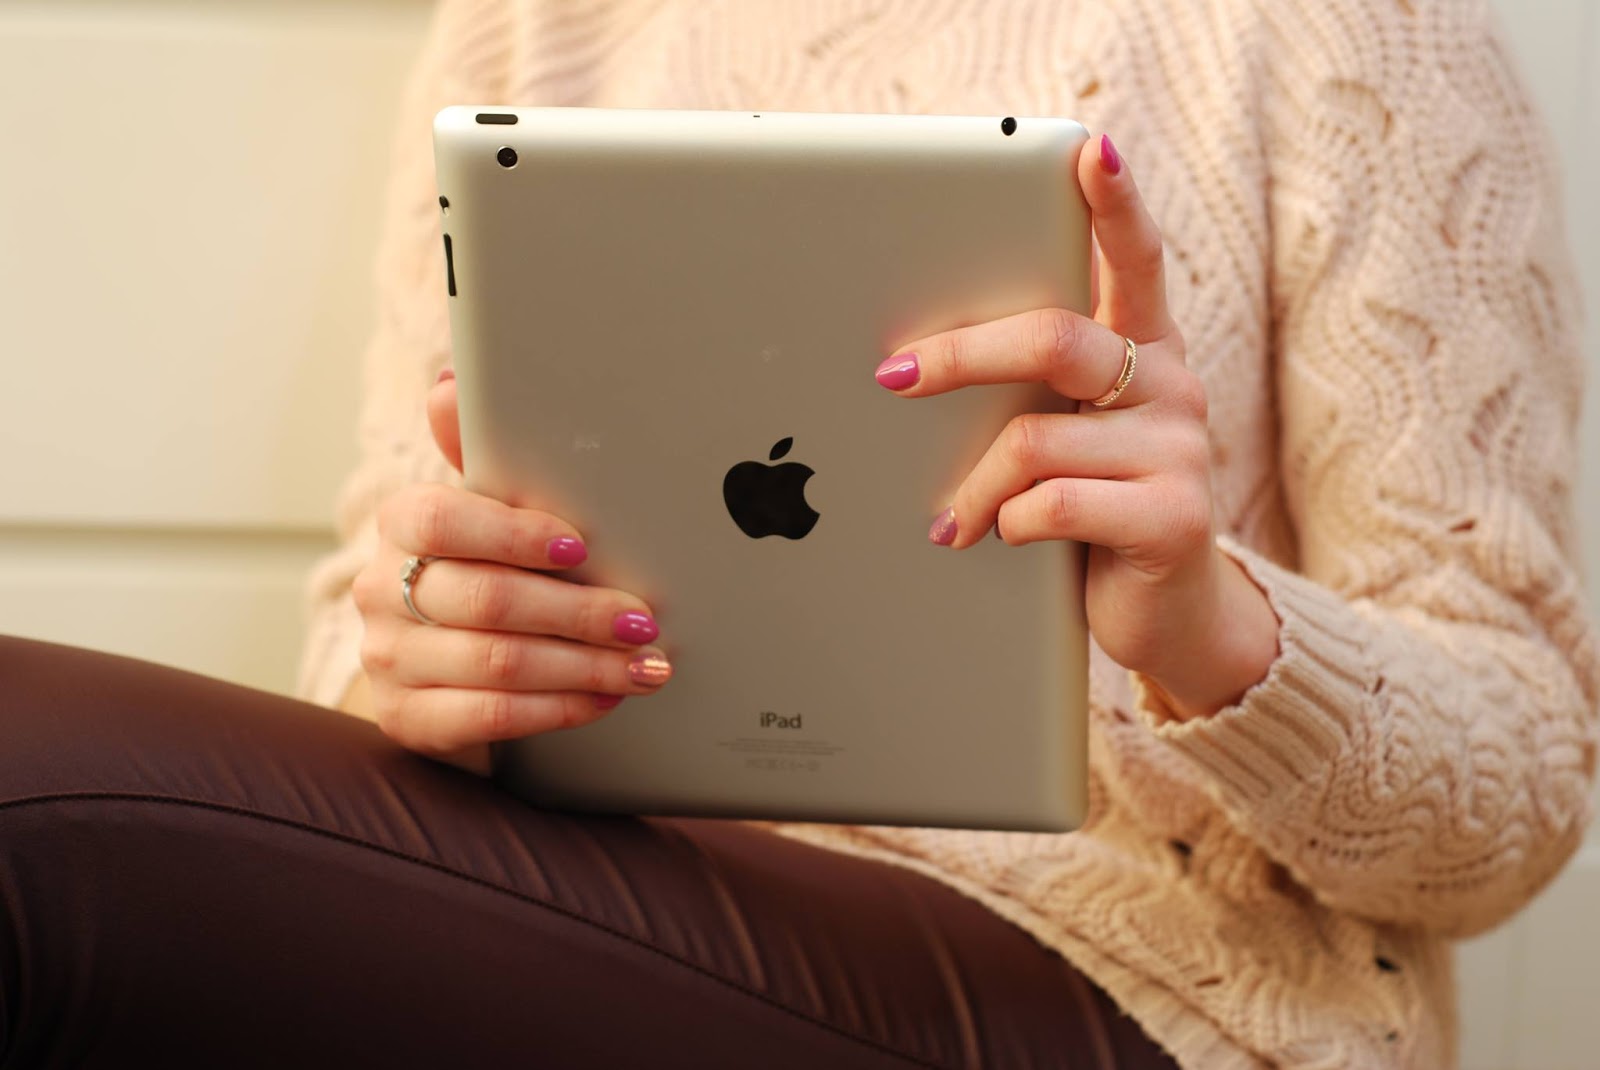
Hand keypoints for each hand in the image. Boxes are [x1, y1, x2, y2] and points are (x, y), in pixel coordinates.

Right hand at [350, 371, 672, 773]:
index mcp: (401, 523)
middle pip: (486, 600)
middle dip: (580, 612)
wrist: (444, 659)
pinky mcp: (404, 717)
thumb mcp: (491, 507)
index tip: (579, 547)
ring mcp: (387, 658)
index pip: (442, 521)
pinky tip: (604, 698)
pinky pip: (489, 717)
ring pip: (497, 664)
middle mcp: (381, 589)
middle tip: (643, 620)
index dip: (514, 534)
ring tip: (644, 665)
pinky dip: (558, 708)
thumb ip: (484, 454)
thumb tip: (455, 384)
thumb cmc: (485, 565)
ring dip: (585, 666)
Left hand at [873, 135, 1278, 720]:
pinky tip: (1003, 538)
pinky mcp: (1176, 517)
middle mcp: (1171, 385)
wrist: (1167, 617)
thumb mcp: (1066, 438)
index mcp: (1145, 351)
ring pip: (1034, 437)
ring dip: (972, 486)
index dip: (1115, 205)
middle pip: (1054, 338)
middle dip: (959, 357)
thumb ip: (1030, 392)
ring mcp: (1182, 449)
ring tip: (950, 519)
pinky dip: (1006, 524)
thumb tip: (913, 367)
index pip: (1136, 261)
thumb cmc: (1092, 515)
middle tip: (892, 374)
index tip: (1089, 150)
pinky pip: (1052, 502)